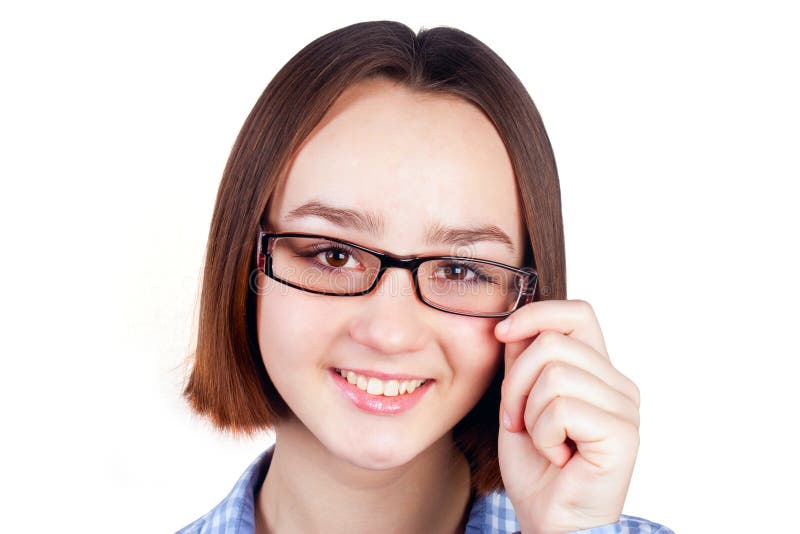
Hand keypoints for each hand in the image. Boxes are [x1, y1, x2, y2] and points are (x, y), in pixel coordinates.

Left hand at [495, 299, 640, 533]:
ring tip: (542, 441)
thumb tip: (515, 324)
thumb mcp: (519, 404)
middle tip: (517, 420)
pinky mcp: (623, 432)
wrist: (549, 521)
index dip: (536, 314)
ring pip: (554, 374)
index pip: (577, 313)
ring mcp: (624, 407)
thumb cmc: (537, 469)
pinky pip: (562, 408)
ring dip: (529, 413)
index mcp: (597, 372)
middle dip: (516, 382)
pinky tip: (558, 456)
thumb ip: (522, 364)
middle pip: (552, 342)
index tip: (502, 333)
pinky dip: (544, 435)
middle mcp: (618, 384)